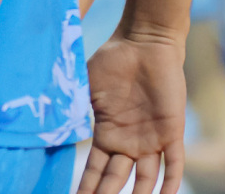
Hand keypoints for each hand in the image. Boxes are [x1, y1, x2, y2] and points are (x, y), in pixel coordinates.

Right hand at [81, 35, 187, 193]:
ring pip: (145, 179)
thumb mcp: (86, 86)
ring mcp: (151, 140)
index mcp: (107, 133)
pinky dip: (171, 184)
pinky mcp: (172, 133)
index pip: (95, 168)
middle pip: (115, 178)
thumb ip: (74, 107)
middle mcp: (129, 142)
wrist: (144, 44)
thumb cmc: (113, 60)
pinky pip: (174, 165)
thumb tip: (49, 123)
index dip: (86, 185)